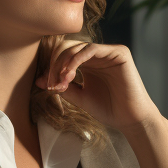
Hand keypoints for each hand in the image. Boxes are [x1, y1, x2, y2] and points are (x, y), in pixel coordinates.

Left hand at [35, 40, 160, 131]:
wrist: (130, 120)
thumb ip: (62, 86)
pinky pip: (93, 48)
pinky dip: (78, 58)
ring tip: (62, 80)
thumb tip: (37, 80)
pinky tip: (70, 72)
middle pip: (68, 48)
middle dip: (56, 65)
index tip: (46, 85)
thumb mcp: (79, 97)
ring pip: (78, 47)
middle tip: (52, 83)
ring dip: (65, 62)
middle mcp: (97, 55)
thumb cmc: (108, 109)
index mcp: (88, 63)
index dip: (52, 67)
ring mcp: (108, 52)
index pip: (64, 55)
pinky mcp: (119, 53)